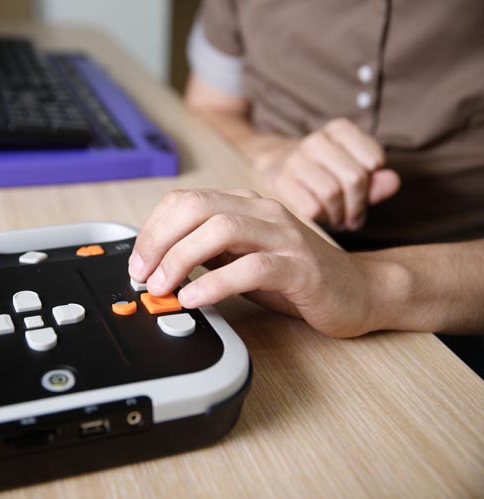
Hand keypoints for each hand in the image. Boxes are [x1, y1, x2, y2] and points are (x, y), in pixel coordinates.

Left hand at [128, 189, 383, 337]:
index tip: (138, 259)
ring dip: (181, 258)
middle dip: (159, 240)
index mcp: (245, 206)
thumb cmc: (295, 277)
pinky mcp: (301, 268)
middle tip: (142, 273)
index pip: (186, 200)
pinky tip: (196, 298)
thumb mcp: (240, 260)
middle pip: (197, 207)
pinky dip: (217, 282)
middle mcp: (263, 213)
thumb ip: (206, 255)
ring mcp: (284, 237)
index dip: (154, 228)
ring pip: (221, 229)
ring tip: (163, 287)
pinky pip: (253, 267)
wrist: (359, 291)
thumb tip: (157, 265)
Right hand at [253, 118, 400, 230]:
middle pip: (354, 178)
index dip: (374, 183)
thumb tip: (393, 182)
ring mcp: (295, 160)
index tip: (367, 192)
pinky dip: (322, 219)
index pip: (373, 160)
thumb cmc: (326, 173)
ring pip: (331, 194)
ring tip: (341, 221)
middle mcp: (316, 141)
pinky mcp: (279, 181)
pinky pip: (311, 208)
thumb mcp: (355, 171)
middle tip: (356, 218)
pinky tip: (322, 219)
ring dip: (341, 215)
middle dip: (359, 205)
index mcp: (339, 130)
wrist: (276, 167)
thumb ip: (377, 180)